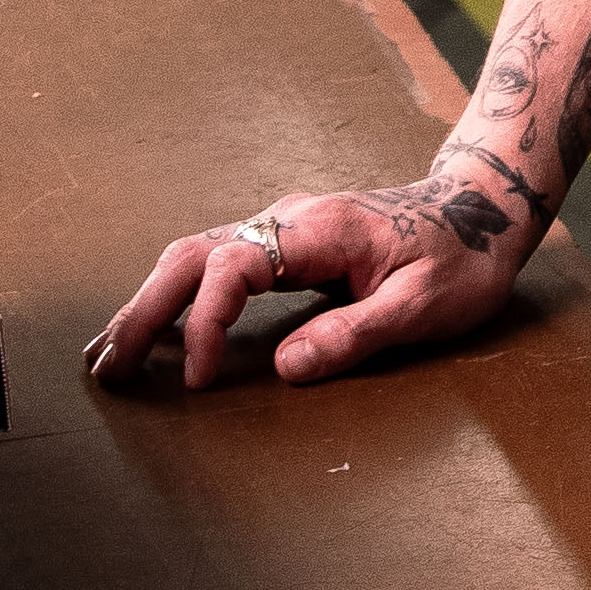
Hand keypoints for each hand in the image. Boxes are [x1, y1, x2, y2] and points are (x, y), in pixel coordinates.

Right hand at [82, 170, 531, 395]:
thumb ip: (355, 334)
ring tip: (109, 354)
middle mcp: (289, 219)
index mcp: (319, 229)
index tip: (199, 381)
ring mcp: (283, 226)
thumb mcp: (424, 307)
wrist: (484, 208)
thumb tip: (285, 368)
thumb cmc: (461, 259)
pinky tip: (155, 329)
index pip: (234, 270)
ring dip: (149, 303)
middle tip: (107, 367)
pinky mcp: (284, 242)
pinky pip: (214, 265)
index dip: (205, 324)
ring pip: (193, 256)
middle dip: (143, 311)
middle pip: (191, 256)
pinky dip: (175, 296)